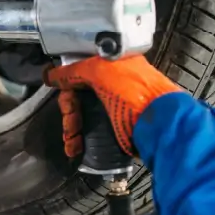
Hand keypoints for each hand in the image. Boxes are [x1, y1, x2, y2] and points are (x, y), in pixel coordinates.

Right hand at [45, 55, 181, 155]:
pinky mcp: (119, 127)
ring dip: (72, 130)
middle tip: (69, 124)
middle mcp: (116, 85)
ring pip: (85, 116)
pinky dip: (81, 140)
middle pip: (80, 96)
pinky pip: (93, 132)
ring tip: (72, 143)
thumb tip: (52, 74)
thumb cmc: (138, 95)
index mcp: (114, 66)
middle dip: (69, 113)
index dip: (67, 82)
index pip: (81, 71)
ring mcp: (118, 107)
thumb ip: (74, 70)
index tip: (55, 91)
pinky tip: (76, 148)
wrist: (162, 126)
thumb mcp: (101, 71)